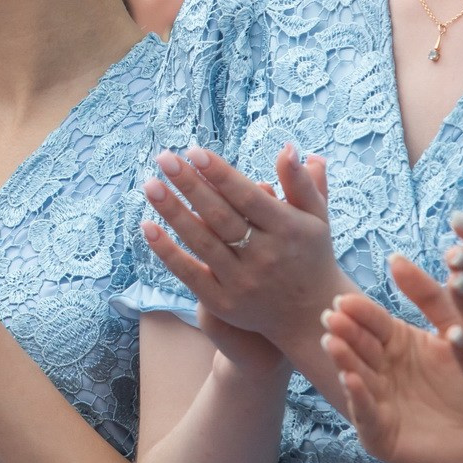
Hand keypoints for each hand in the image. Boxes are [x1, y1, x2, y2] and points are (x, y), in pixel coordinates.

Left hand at [142, 143, 350, 355]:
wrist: (309, 314)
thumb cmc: (309, 254)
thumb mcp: (316, 217)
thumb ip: (301, 183)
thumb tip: (286, 147)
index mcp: (288, 230)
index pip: (247, 197)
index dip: (220, 173)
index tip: (194, 151)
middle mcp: (265, 256)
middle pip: (220, 216)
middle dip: (190, 185)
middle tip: (164, 158)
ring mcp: (242, 282)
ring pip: (202, 242)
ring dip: (173, 212)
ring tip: (150, 185)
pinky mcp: (223, 302)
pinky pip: (189, 273)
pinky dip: (166, 252)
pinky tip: (146, 227)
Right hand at [321, 262, 462, 462]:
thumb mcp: (455, 337)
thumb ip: (435, 300)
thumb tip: (404, 257)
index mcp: (396, 347)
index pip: (372, 325)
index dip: (358, 313)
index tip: (343, 299)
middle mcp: (380, 373)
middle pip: (358, 348)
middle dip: (344, 333)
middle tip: (331, 317)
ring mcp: (377, 405)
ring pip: (355, 378)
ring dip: (342, 360)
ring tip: (333, 343)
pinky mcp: (381, 436)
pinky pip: (367, 415)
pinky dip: (358, 398)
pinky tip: (352, 380)